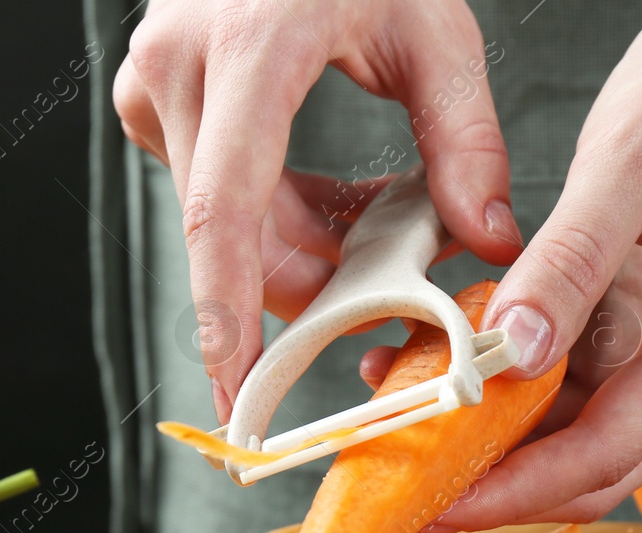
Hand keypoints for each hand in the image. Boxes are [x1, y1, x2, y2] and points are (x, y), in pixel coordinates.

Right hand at [113, 0, 523, 421]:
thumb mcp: (432, 30)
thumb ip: (467, 142)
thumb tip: (489, 242)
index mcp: (248, 48)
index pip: (225, 211)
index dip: (227, 312)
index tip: (237, 388)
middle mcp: (178, 68)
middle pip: (230, 234)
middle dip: (304, 283)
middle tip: (378, 297)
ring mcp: (153, 83)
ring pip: (222, 223)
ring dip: (297, 248)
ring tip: (366, 224)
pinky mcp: (152, 98)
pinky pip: (213, 194)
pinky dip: (274, 216)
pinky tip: (325, 199)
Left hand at [430, 0, 641, 531]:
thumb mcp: (632, 158)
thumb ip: (574, 260)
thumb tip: (515, 356)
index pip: (612, 448)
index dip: (520, 487)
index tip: (440, 503)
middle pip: (598, 467)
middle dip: (503, 488)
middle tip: (409, 491)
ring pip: (580, 435)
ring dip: (498, 441)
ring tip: (406, 424)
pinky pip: (572, 384)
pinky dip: (509, 388)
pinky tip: (442, 364)